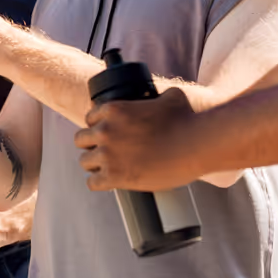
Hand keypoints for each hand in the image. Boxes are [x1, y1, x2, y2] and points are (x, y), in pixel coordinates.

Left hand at [75, 86, 209, 191]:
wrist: (196, 146)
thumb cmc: (187, 121)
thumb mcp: (171, 97)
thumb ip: (159, 95)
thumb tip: (162, 96)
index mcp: (113, 110)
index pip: (90, 118)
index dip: (98, 127)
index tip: (108, 135)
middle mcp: (105, 131)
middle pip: (81, 140)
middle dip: (93, 145)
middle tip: (106, 152)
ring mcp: (107, 154)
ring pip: (85, 162)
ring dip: (95, 165)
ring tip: (107, 169)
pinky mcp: (114, 176)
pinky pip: (92, 183)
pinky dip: (99, 183)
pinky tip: (108, 182)